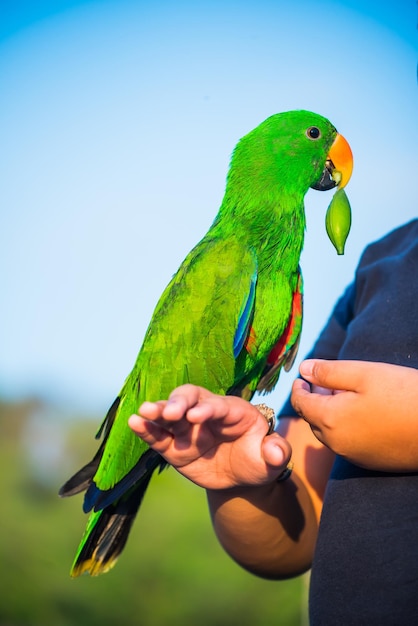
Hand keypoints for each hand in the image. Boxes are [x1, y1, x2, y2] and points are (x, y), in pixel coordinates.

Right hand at [128, 384, 291, 489]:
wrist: (243, 475)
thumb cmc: (259, 459)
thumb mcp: (273, 458)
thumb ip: (276, 452)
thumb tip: (277, 452)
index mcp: (233, 411)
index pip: (218, 406)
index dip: (207, 409)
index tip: (196, 416)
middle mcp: (207, 413)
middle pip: (189, 398)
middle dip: (178, 403)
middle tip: (168, 412)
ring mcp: (188, 429)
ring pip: (170, 414)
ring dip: (157, 412)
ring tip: (143, 413)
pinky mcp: (175, 447)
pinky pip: (159, 437)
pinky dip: (146, 430)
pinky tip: (134, 423)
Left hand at [291, 359, 417, 471]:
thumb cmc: (403, 394)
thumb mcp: (364, 374)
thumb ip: (329, 372)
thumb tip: (303, 369)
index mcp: (330, 419)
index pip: (300, 404)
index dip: (298, 388)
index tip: (302, 378)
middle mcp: (337, 443)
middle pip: (313, 420)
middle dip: (314, 400)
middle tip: (323, 382)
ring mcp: (354, 456)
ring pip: (329, 433)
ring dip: (328, 414)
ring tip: (342, 395)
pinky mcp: (371, 462)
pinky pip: (346, 444)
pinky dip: (344, 428)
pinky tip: (361, 414)